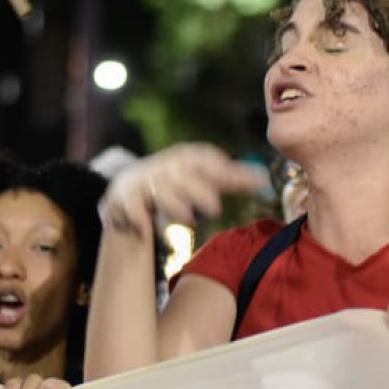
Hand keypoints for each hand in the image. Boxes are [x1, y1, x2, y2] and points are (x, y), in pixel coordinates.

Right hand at [99, 143, 270, 237]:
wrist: (127, 189)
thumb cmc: (175, 185)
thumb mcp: (201, 178)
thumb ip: (230, 178)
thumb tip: (264, 179)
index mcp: (183, 158)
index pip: (201, 157)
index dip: (218, 166)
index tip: (234, 180)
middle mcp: (163, 167)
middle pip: (182, 176)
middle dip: (198, 191)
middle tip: (216, 208)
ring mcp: (142, 181)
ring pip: (159, 191)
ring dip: (174, 205)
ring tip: (189, 220)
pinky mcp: (124, 198)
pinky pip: (130, 206)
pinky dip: (138, 218)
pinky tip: (147, 231)